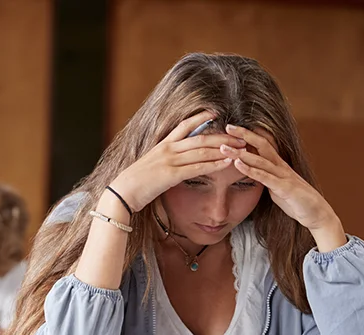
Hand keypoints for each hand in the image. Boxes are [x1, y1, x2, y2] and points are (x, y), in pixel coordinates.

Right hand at [108, 111, 244, 211]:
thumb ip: (161, 161)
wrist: (121, 193)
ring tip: (241, 148)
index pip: (184, 126)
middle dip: (222, 136)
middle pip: (200, 137)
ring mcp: (169, 161)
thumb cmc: (133, 184)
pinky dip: (214, 165)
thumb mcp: (148, 166)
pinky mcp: (171, 175)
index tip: (216, 112)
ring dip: (223, 149)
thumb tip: (170, 162)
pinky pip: (198, 168)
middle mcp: (167, 149)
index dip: (201, 117)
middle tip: (241, 134)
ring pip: (202, 151)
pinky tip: (227, 163)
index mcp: (162, 145)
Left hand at [221, 125, 346, 250]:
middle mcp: (280, 166)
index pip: (262, 144)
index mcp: (278, 165)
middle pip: (262, 145)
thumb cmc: (295, 200)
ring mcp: (283, 176)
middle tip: (227, 127)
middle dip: (245, 135)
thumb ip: (264, 177)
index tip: (232, 128)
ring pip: (260, 160)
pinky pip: (265, 177)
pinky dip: (251, 170)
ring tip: (225, 148)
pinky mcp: (284, 188)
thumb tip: (251, 171)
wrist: (316, 213)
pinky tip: (238, 164)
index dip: (248, 135)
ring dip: (241, 153)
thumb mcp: (275, 186)